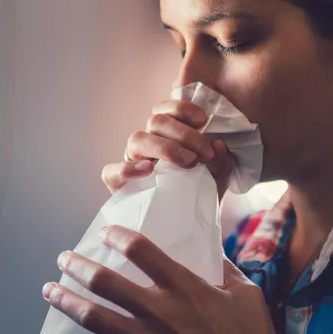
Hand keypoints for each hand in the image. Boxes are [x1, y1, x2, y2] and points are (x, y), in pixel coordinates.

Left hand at [42, 226, 332, 333]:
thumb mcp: (246, 294)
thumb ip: (225, 270)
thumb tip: (212, 253)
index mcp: (184, 287)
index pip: (141, 251)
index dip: (118, 237)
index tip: (105, 233)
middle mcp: (158, 311)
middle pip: (105, 282)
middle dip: (78, 267)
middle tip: (63, 259)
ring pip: (94, 319)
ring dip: (67, 303)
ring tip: (50, 291)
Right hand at [101, 100, 232, 199]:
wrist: (189, 225)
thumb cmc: (201, 193)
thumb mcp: (217, 177)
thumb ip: (221, 160)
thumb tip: (218, 144)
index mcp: (168, 134)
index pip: (167, 109)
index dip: (182, 108)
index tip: (203, 119)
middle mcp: (148, 143)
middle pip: (155, 121)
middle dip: (183, 133)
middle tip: (204, 153)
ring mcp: (132, 162)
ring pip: (137, 139)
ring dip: (165, 147)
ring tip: (188, 163)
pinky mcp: (118, 184)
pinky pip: (111, 171)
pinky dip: (127, 169)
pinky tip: (148, 171)